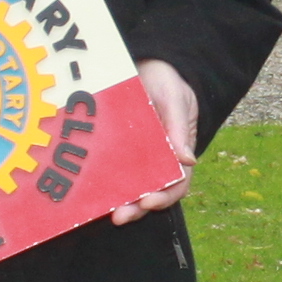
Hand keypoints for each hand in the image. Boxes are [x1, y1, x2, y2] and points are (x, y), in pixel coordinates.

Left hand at [104, 60, 197, 222]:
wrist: (147, 65)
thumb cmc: (167, 80)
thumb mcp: (176, 98)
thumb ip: (179, 127)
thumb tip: (188, 161)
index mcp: (178, 151)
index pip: (178, 183)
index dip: (165, 196)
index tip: (149, 201)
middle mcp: (159, 161)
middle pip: (153, 193)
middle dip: (138, 208)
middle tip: (120, 216)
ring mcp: (138, 159)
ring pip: (133, 189)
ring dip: (122, 204)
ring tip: (109, 213)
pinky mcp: (119, 153)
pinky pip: (114, 174)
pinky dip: (106, 187)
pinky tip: (93, 195)